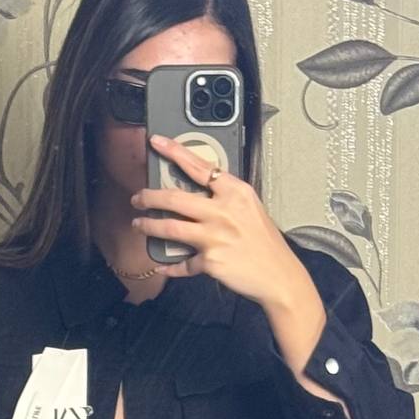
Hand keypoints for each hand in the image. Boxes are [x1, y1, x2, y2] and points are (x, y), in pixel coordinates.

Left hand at [132, 134, 320, 317]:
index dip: (175, 152)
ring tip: (139, 224)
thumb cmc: (266, 243)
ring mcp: (215, 237)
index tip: (157, 142)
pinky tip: (161, 265)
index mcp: (236, 193)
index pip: (200, 166)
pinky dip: (170, 266)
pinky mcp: (210, 261)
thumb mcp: (251, 209)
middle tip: (138, 198)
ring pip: (170, 228)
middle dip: (149, 197)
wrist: (280, 276)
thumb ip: (226, 198)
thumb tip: (198, 194)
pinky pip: (182, 263)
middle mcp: (224, 212)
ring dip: (149, 226)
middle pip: (175, 198)